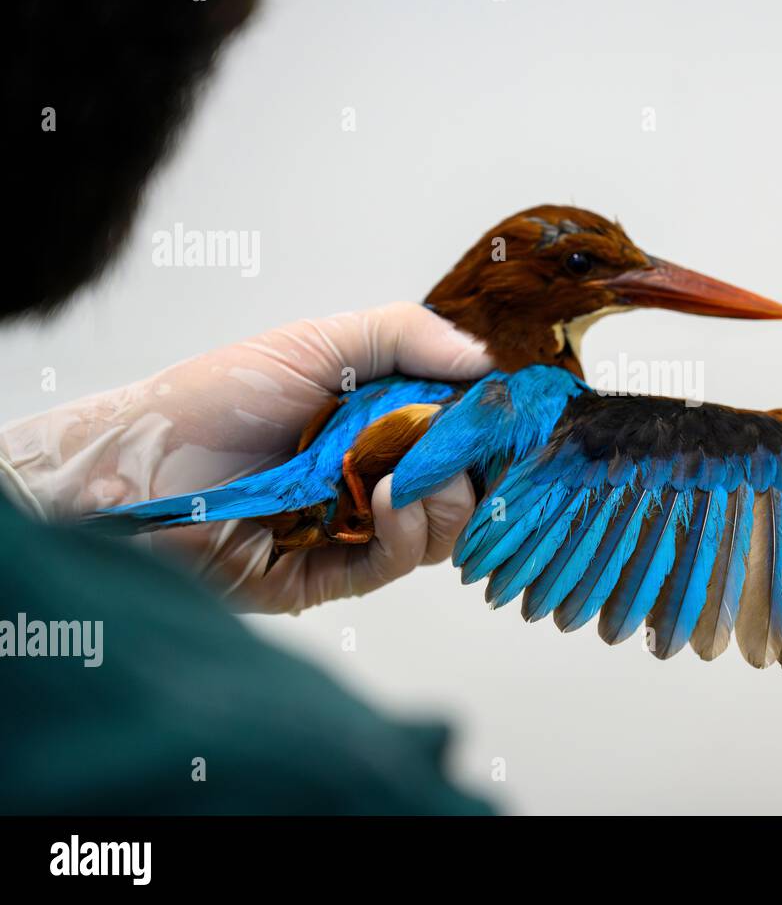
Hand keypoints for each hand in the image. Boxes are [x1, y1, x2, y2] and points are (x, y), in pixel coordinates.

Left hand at [0, 302, 492, 612]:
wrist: (134, 462)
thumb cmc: (216, 396)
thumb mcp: (316, 343)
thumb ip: (403, 335)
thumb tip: (486, 361)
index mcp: (378, 429)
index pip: (459, 437)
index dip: (490, 429)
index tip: (513, 414)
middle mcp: (372, 482)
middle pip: (462, 489)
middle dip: (476, 468)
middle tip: (465, 446)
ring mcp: (353, 534)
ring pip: (440, 533)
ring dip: (446, 500)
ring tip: (413, 469)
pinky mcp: (327, 579)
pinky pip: (394, 566)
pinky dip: (408, 532)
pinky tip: (391, 495)